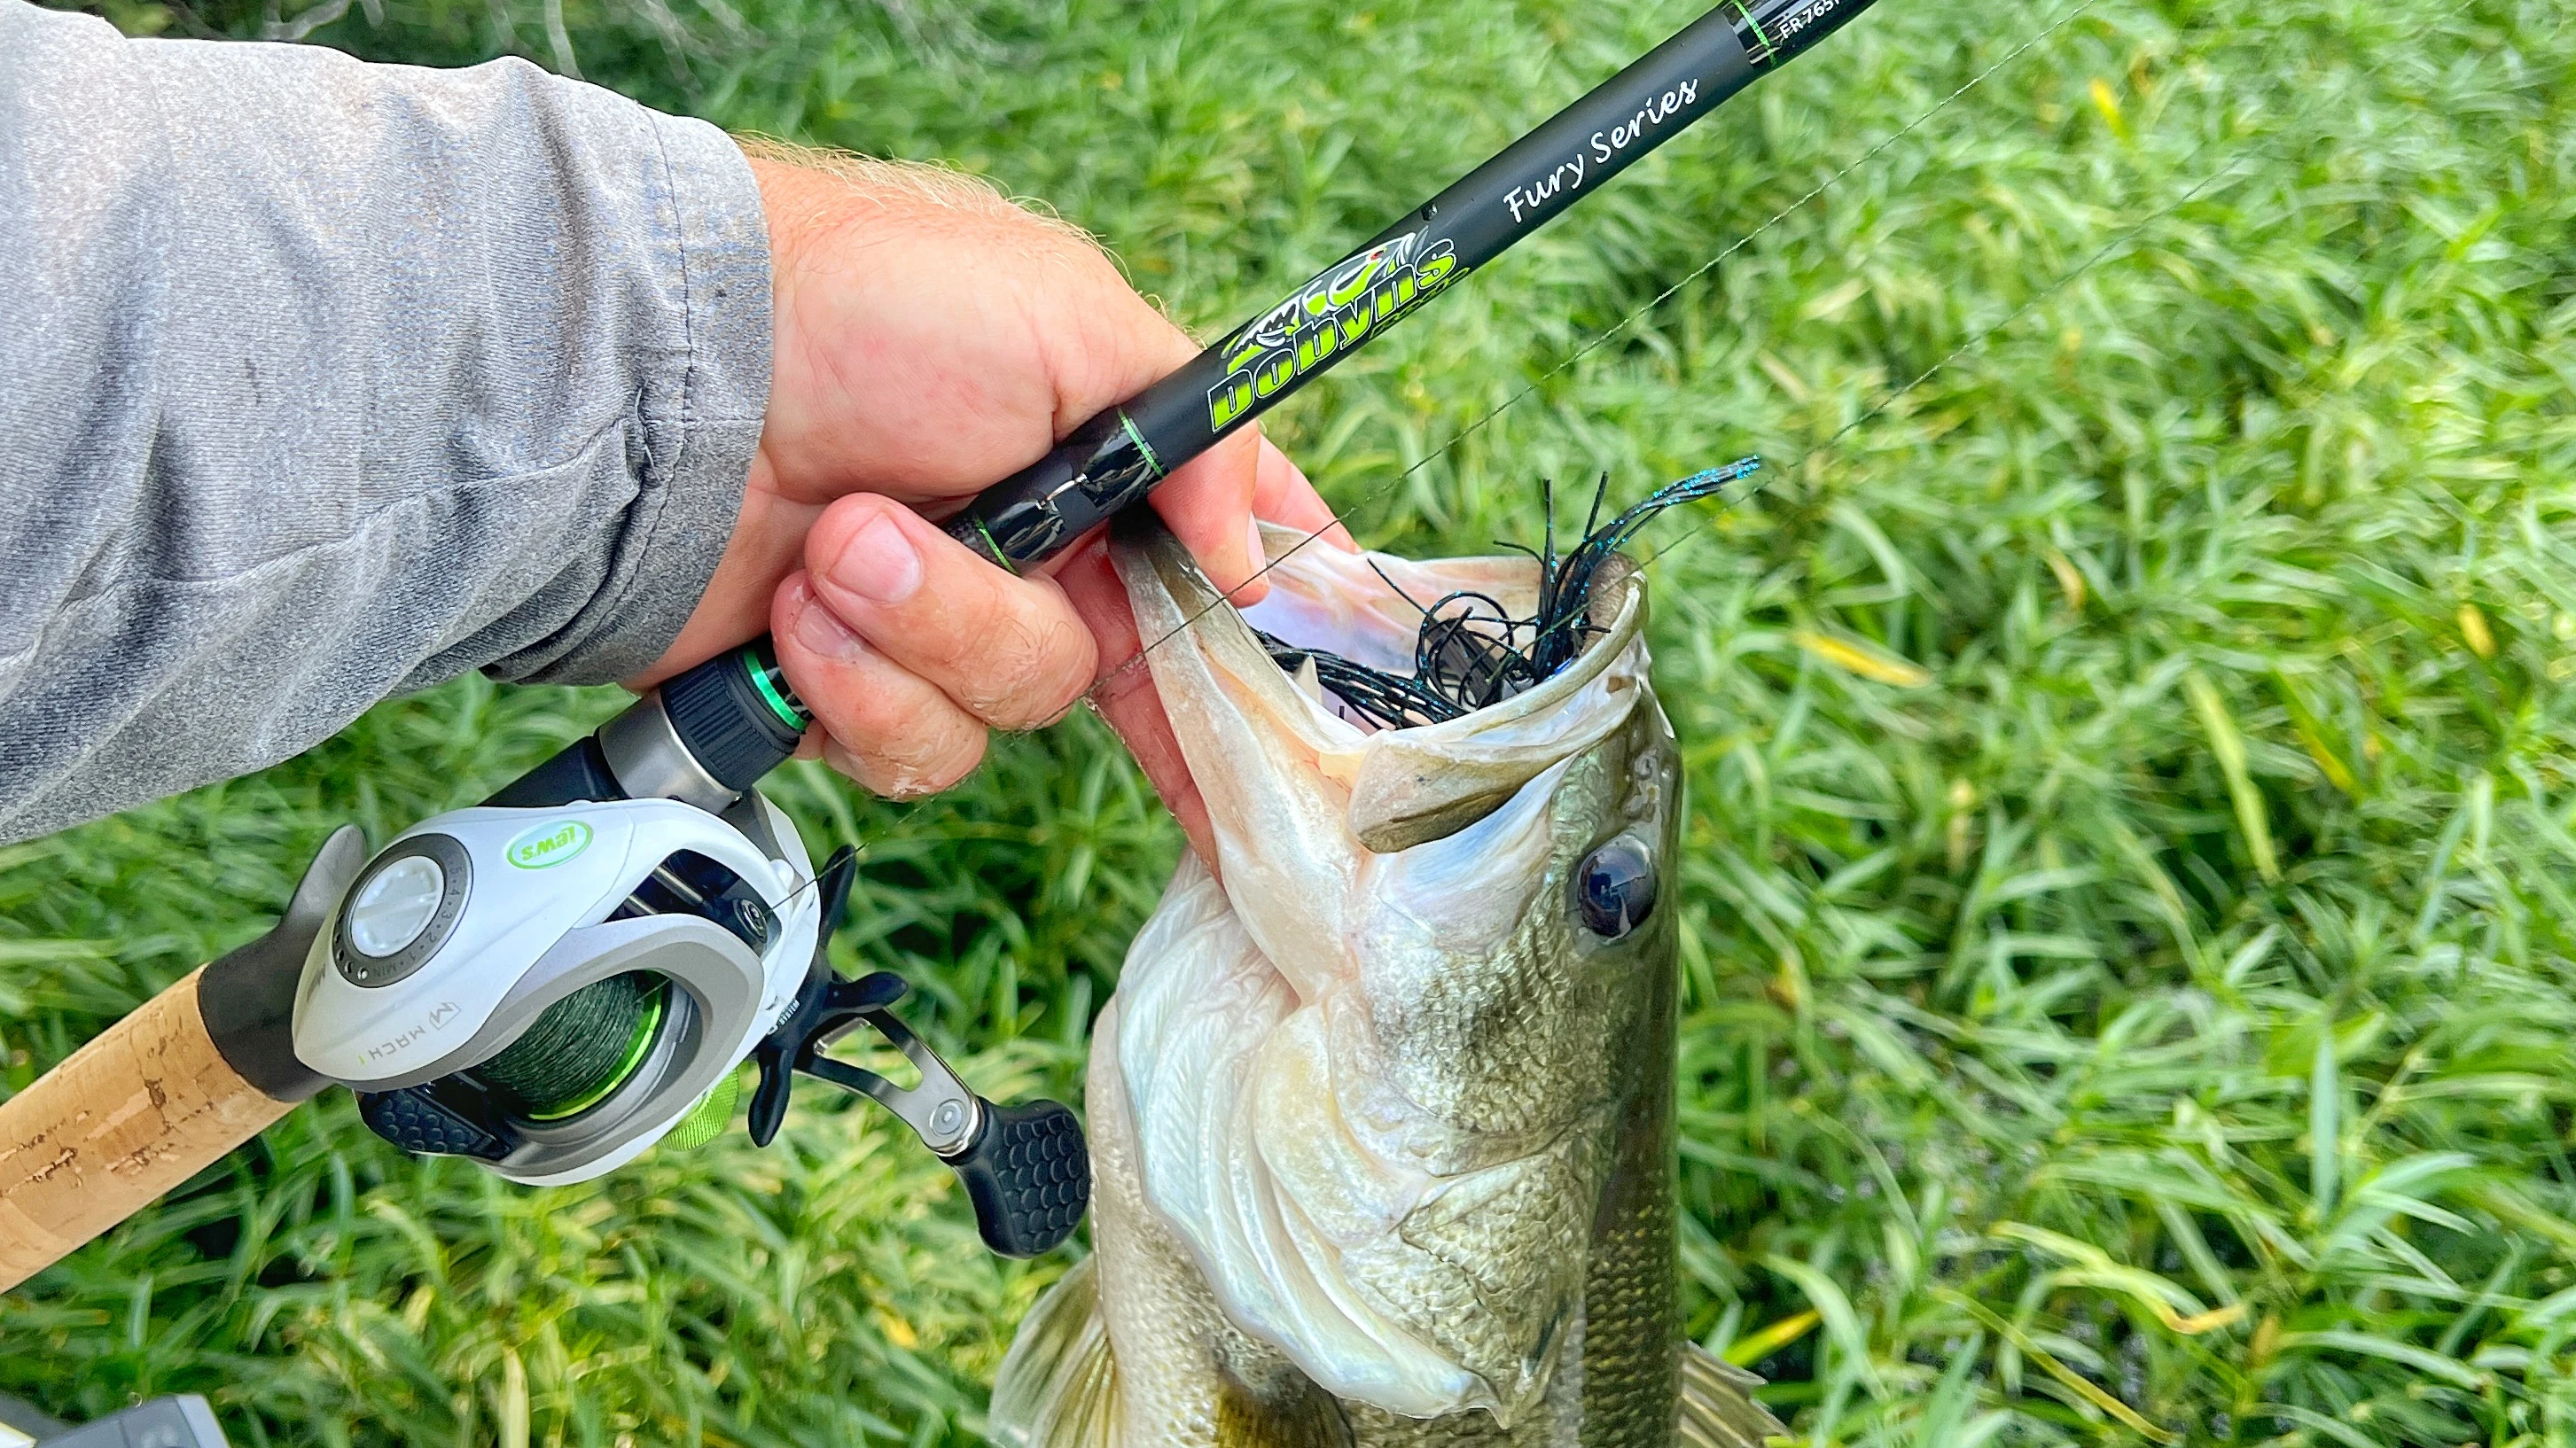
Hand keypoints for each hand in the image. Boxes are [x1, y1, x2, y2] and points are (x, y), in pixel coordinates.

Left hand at [641, 141, 1348, 798]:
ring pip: (1008, 715)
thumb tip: (1253, 558)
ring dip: (921, 631)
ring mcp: (941, 631)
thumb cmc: (860, 304)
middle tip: (965, 537)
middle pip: (1122, 673)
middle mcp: (1039, 557)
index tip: (1306, 711)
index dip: (1269, 631)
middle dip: (1017, 615)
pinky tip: (798, 610)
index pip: (1227, 561)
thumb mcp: (1067, 317)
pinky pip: (909, 752)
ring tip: (840, 540)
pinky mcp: (850, 694)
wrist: (668, 379)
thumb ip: (1196, 441)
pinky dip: (851, 686)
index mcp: (1108, 465)